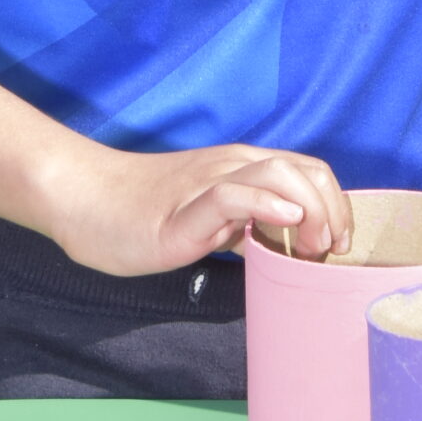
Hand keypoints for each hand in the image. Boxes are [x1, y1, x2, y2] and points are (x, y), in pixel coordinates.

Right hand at [50, 139, 353, 276]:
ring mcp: (209, 183)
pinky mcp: (186, 207)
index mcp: (242, 168)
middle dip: (334, 211)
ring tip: (309, 247)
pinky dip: (266, 204)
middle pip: (308, 170)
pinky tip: (283, 222)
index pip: (310, 171)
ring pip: (280, 172)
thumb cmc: (141, 214)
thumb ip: (246, 227)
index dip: (336, 206)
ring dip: (311, 210)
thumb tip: (285, 250)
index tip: (336, 247)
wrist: (85, 200)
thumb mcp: (209, 220)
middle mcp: (233, 166)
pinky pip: (234, 193)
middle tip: (326, 254)